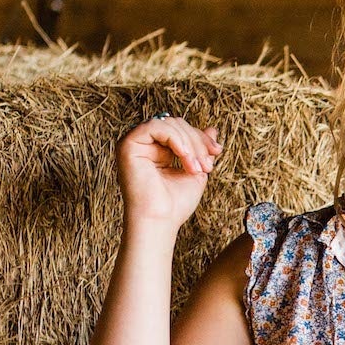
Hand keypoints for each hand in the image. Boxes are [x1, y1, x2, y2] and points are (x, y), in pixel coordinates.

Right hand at [116, 115, 222, 229]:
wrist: (159, 221)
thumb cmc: (175, 204)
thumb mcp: (196, 171)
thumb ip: (201, 150)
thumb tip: (212, 129)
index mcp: (157, 150)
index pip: (180, 130)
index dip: (200, 138)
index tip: (217, 151)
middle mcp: (144, 145)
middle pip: (176, 124)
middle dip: (197, 142)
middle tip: (207, 166)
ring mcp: (134, 144)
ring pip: (169, 124)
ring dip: (189, 144)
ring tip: (196, 168)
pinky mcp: (127, 144)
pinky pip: (155, 126)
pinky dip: (175, 139)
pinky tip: (185, 157)